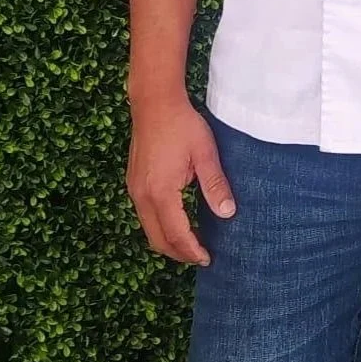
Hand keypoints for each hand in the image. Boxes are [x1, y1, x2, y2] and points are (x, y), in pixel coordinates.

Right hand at [126, 96, 234, 265]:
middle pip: (157, 239)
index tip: (207, 258)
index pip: (176, 234)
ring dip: (168, 241)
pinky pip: (144, 215)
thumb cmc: (182, 125)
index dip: (191, 250)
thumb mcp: (205, 153)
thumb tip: (228, 213)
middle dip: (178, 253)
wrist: (154, 102)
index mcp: (160, 192)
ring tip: (192, 243)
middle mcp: (142, 196)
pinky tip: (177, 221)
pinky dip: (160, 226)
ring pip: (148, 229)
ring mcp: (134, 190)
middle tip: (200, 256)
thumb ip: (215, 185)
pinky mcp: (133, 182)